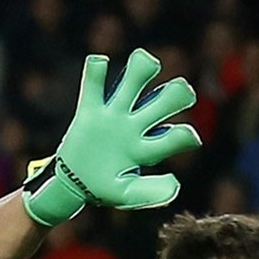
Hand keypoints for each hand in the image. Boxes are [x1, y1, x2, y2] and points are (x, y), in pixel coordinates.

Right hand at [23, 49, 201, 225]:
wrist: (70, 186)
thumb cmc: (101, 190)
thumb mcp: (123, 195)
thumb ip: (148, 192)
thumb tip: (175, 184)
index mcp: (147, 148)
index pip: (176, 136)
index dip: (185, 135)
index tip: (187, 138)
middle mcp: (136, 125)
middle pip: (166, 98)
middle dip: (177, 93)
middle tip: (178, 92)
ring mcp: (113, 115)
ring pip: (135, 80)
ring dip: (143, 68)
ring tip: (144, 65)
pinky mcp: (90, 110)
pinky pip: (94, 84)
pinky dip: (96, 70)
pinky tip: (99, 63)